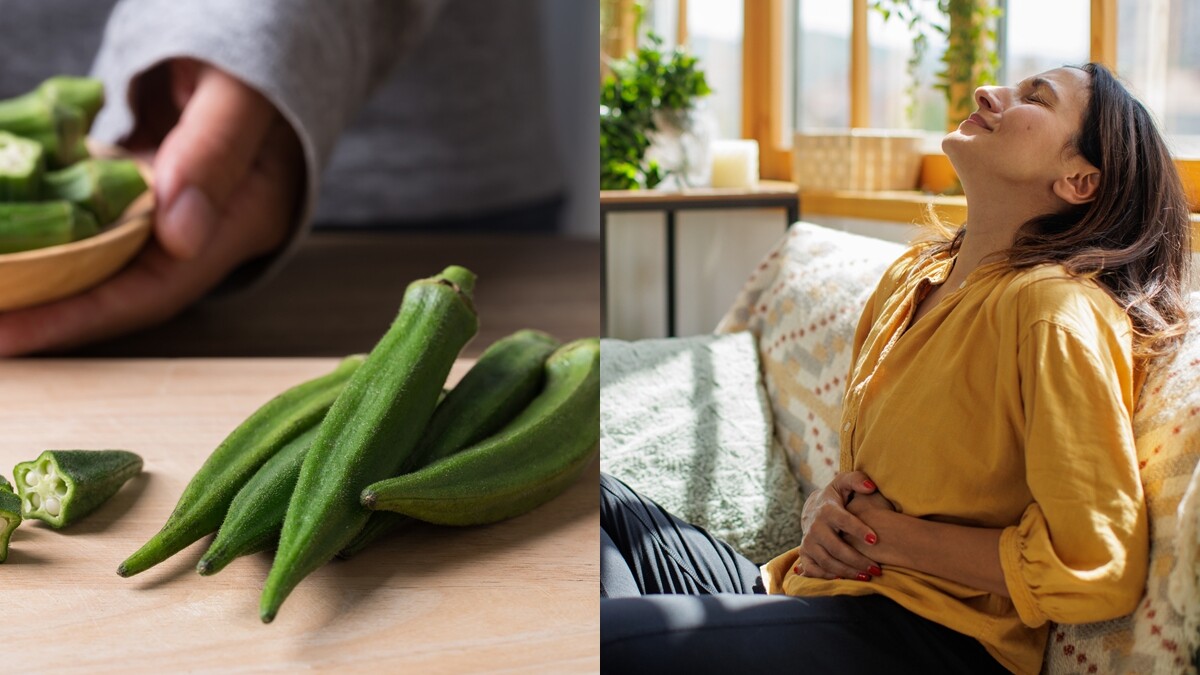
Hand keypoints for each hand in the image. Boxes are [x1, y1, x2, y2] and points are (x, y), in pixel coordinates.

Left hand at [0, 58, 303, 354]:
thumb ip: (213, 153)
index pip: (158, 289)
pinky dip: (43, 221)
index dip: (82, 317)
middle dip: (47, 307)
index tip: (12, 336)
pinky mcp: (147, 183)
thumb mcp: (240, 95)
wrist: (268, 32)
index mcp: (244, 220)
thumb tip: (178, 234)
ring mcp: (174, 206)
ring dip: (37, 270)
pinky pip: (89, 212)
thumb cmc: (262, 57)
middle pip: (121, 285)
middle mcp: (207, 228)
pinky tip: (5, 231)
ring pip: (99, 253)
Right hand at [793, 471, 883, 581]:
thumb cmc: (836, 497)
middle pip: (836, 548)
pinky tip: (845, 578)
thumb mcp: (843, 483)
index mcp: (826, 510)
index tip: (875, 539)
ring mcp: (808, 542)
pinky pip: (814, 570)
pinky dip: (828, 576)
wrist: (813, 509)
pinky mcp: (804, 554)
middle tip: (877, 568)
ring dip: (848, 572)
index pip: (843, 521)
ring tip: (867, 576)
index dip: (858, 530)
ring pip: (828, 562)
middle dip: (858, 560)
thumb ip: (857, 480)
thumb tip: (870, 486)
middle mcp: (814, 527)